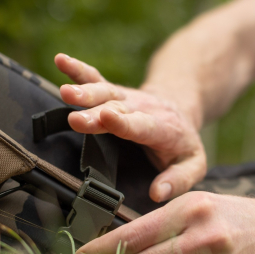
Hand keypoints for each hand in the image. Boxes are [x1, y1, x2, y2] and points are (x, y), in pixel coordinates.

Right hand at [55, 53, 206, 201]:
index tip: (108, 118)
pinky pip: (94, 79)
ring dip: (84, 92)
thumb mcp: (193, 164)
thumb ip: (179, 179)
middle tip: (77, 119)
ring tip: (65, 91)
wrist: (179, 108)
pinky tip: (61, 59)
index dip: (124, 123)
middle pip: (116, 109)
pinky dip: (78, 69)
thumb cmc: (183, 142)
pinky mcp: (111, 94)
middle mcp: (140, 109)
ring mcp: (125, 100)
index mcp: (161, 128)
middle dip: (96, 113)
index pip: (141, 126)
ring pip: (103, 92)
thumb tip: (157, 194)